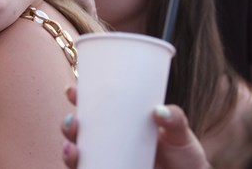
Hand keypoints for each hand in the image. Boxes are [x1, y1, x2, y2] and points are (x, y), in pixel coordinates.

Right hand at [60, 87, 209, 168]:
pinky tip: (80, 166)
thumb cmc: (184, 152)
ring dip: (68, 151)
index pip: (93, 107)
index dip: (77, 98)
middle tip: (73, 122)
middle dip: (68, 126)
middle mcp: (110, 142)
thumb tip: (159, 110)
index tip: (72, 90)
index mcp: (121, 122)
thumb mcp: (181, 133)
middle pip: (78, 132)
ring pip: (78, 156)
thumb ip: (175, 119)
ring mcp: (110, 161)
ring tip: (73, 148)